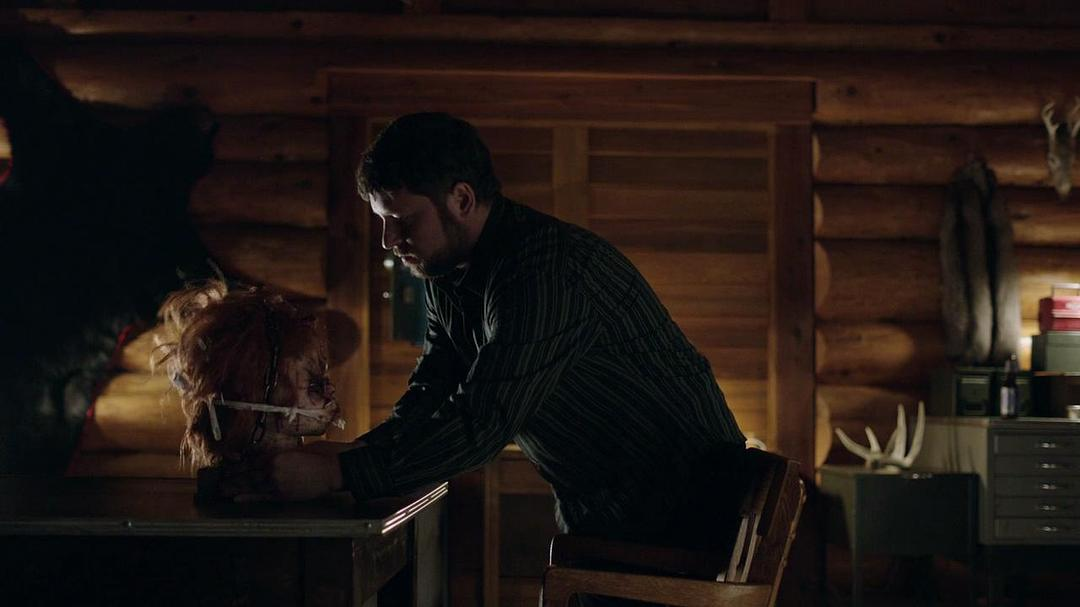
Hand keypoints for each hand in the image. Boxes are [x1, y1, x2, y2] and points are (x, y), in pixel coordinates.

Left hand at [219, 441, 356, 501]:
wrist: (335, 469)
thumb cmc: (321, 455)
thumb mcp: (298, 450)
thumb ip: (281, 455)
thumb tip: (269, 459)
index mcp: (275, 455)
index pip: (250, 460)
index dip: (237, 463)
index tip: (227, 464)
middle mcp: (272, 468)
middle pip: (246, 474)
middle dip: (232, 477)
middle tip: (218, 480)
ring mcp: (276, 483)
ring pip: (251, 485)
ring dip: (235, 487)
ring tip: (222, 490)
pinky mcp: (284, 495)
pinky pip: (262, 497)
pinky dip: (248, 497)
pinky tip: (236, 498)